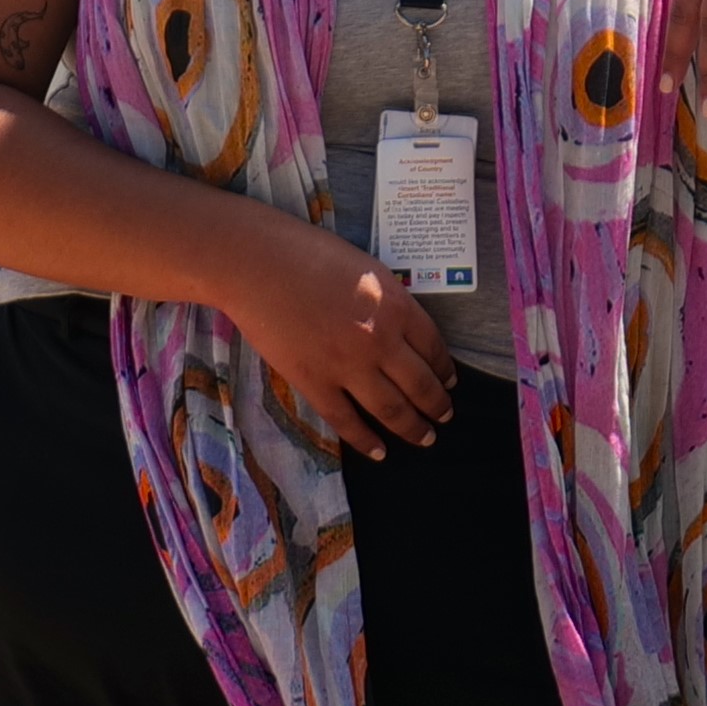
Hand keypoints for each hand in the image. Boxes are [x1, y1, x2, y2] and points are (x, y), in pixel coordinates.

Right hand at [228, 217, 456, 453]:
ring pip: (391, 409)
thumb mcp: (367, 268)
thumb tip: (402, 328)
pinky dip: (365, 440)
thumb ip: (388, 301)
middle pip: (420, 384)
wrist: (257, 264)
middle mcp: (380, 341)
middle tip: (445, 415)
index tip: (449, 380)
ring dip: (413, 428)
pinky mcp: (314, 383)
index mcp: (396, 306)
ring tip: (425, 439)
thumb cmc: (309, 253)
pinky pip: (346, 420)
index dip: (444, 369)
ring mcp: (347, 366)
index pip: (433, 347)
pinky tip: (379, 452)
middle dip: (437, 405)